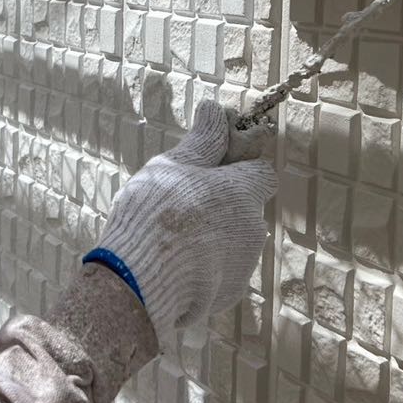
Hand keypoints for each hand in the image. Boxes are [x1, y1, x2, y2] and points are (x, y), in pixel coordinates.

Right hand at [92, 100, 276, 346]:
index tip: (212, 172)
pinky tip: (173, 266)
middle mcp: (253, 227)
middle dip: (220, 205)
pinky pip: (221, 271)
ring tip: (171, 240)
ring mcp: (243, 264)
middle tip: (179, 205)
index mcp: (243, 192)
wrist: (140, 281)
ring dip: (212, 237)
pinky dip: (204, 268)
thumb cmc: (156, 214)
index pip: (262, 173)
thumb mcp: (175, 166)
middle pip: (244, 208)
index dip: (240, 170)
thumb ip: (203, 139)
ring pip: (233, 240)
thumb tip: (217, 109)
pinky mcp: (229, 293)